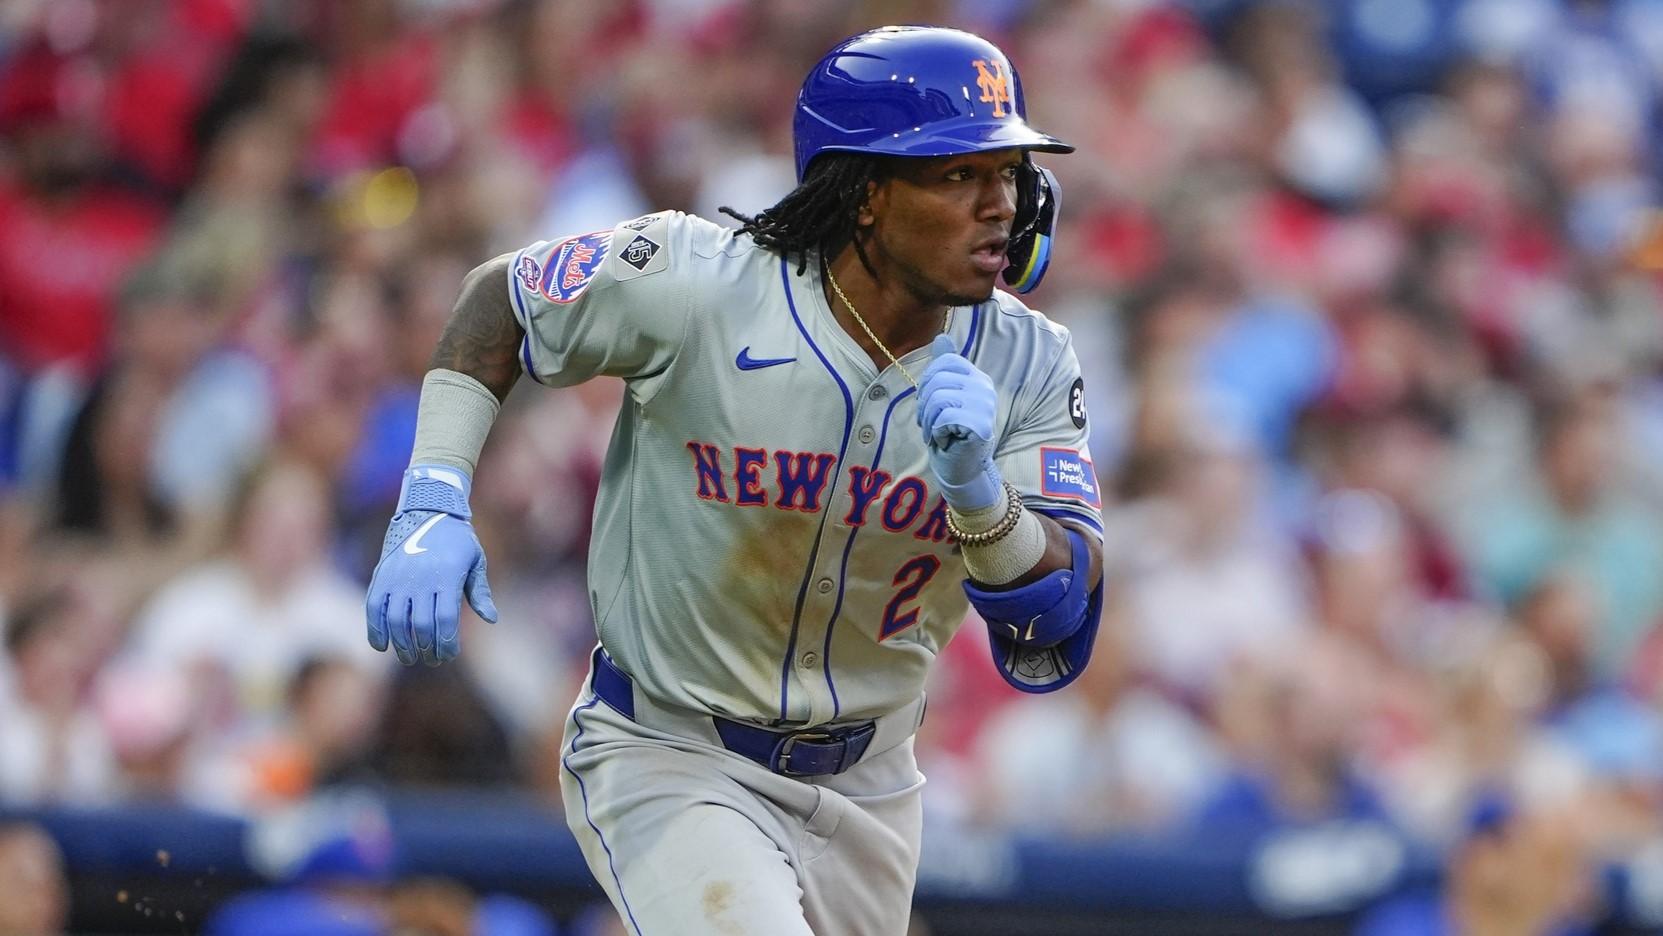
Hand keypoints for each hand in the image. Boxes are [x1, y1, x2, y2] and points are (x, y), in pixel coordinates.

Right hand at [366, 465, 497, 665]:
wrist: (427, 510)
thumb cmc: (457, 539)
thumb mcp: (475, 560)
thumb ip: (480, 591)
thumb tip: (491, 619)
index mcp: (447, 576)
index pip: (445, 621)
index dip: (446, 643)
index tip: (448, 654)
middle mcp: (420, 578)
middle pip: (421, 625)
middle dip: (427, 648)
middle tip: (431, 658)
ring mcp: (397, 577)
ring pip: (396, 620)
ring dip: (402, 644)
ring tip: (410, 656)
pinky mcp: (381, 576)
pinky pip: (373, 608)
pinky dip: (375, 629)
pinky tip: (382, 646)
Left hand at [917, 334, 1001, 510]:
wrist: (961, 467)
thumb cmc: (950, 433)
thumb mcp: (943, 396)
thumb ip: (944, 368)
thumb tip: (942, 337)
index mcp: (977, 377)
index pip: (944, 362)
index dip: (928, 382)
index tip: (930, 404)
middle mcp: (984, 387)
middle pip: (937, 379)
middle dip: (924, 405)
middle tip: (932, 423)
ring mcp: (985, 405)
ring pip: (938, 398)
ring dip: (929, 420)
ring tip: (938, 432)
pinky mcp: (980, 425)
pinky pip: (944, 416)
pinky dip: (937, 431)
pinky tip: (946, 439)